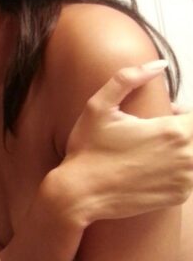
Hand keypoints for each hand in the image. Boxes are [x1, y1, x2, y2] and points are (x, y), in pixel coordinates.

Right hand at [59, 61, 192, 223]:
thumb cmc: (87, 149)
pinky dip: (179, 171)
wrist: (79, 194)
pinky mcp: (179, 196)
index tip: (168, 113)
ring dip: (183, 151)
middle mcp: (186, 157)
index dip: (184, 113)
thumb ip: (128, 78)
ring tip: (153, 152)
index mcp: (172, 132)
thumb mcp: (98, 106)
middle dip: (183, 131)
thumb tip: (160, 64)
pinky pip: (191, 177)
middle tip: (155, 134)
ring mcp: (184, 179)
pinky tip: (151, 170)